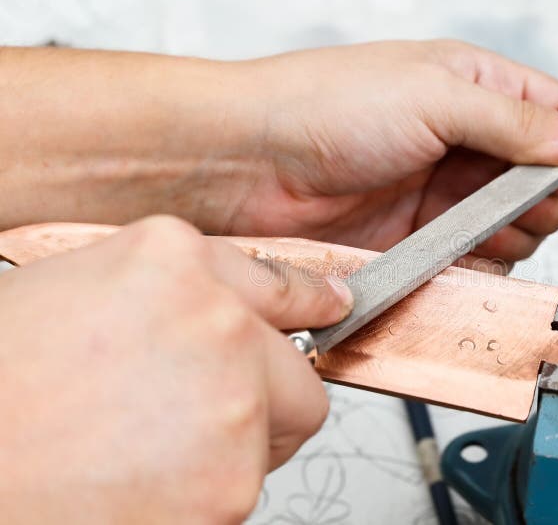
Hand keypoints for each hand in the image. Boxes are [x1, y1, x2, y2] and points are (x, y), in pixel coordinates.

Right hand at [0, 216, 352, 523]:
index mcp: (171, 261)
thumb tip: (236, 303)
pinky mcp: (230, 485)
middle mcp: (216, 321)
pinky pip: (243, 486)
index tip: (329, 310)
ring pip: (276, 433)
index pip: (282, 284)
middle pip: (299, 370)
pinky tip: (140, 481)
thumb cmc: (0, 384)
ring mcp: (232, 403)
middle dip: (268, 395)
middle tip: (203, 414)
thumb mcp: (74, 291)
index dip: (305, 307)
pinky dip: (205, 493)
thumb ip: (171, 288)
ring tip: (143, 448)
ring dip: (230, 445)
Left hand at [229, 40, 557, 269]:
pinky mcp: (421, 237)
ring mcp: (444, 192)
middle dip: (543, 199)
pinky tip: (458, 256)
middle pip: (545, 179)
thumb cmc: (326, 105)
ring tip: (474, 229)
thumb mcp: (435, 96)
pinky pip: (473, 259)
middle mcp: (465, 140)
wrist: (252, 163)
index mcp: (476, 87)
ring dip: (510, 235)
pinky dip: (477, 265)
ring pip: (514, 225)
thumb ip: (517, 123)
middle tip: (512, 205)